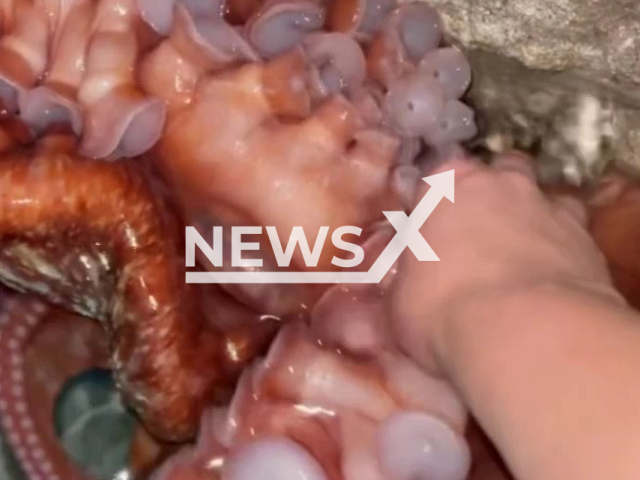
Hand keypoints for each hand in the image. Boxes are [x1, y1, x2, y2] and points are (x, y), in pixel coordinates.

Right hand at [390, 152, 619, 370]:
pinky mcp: (585, 236)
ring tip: (518, 256)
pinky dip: (560, 248)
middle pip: (496, 172)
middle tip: (477, 236)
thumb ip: (404, 280)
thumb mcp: (400, 302)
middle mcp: (498, 183)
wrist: (525, 333)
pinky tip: (550, 277)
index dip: (434, 207)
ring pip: (539, 195)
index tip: (429, 233)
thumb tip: (403, 283)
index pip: (435, 180)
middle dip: (489, 196)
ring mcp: (547, 205)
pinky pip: (571, 232)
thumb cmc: (443, 310)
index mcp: (445, 188)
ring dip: (529, 217)